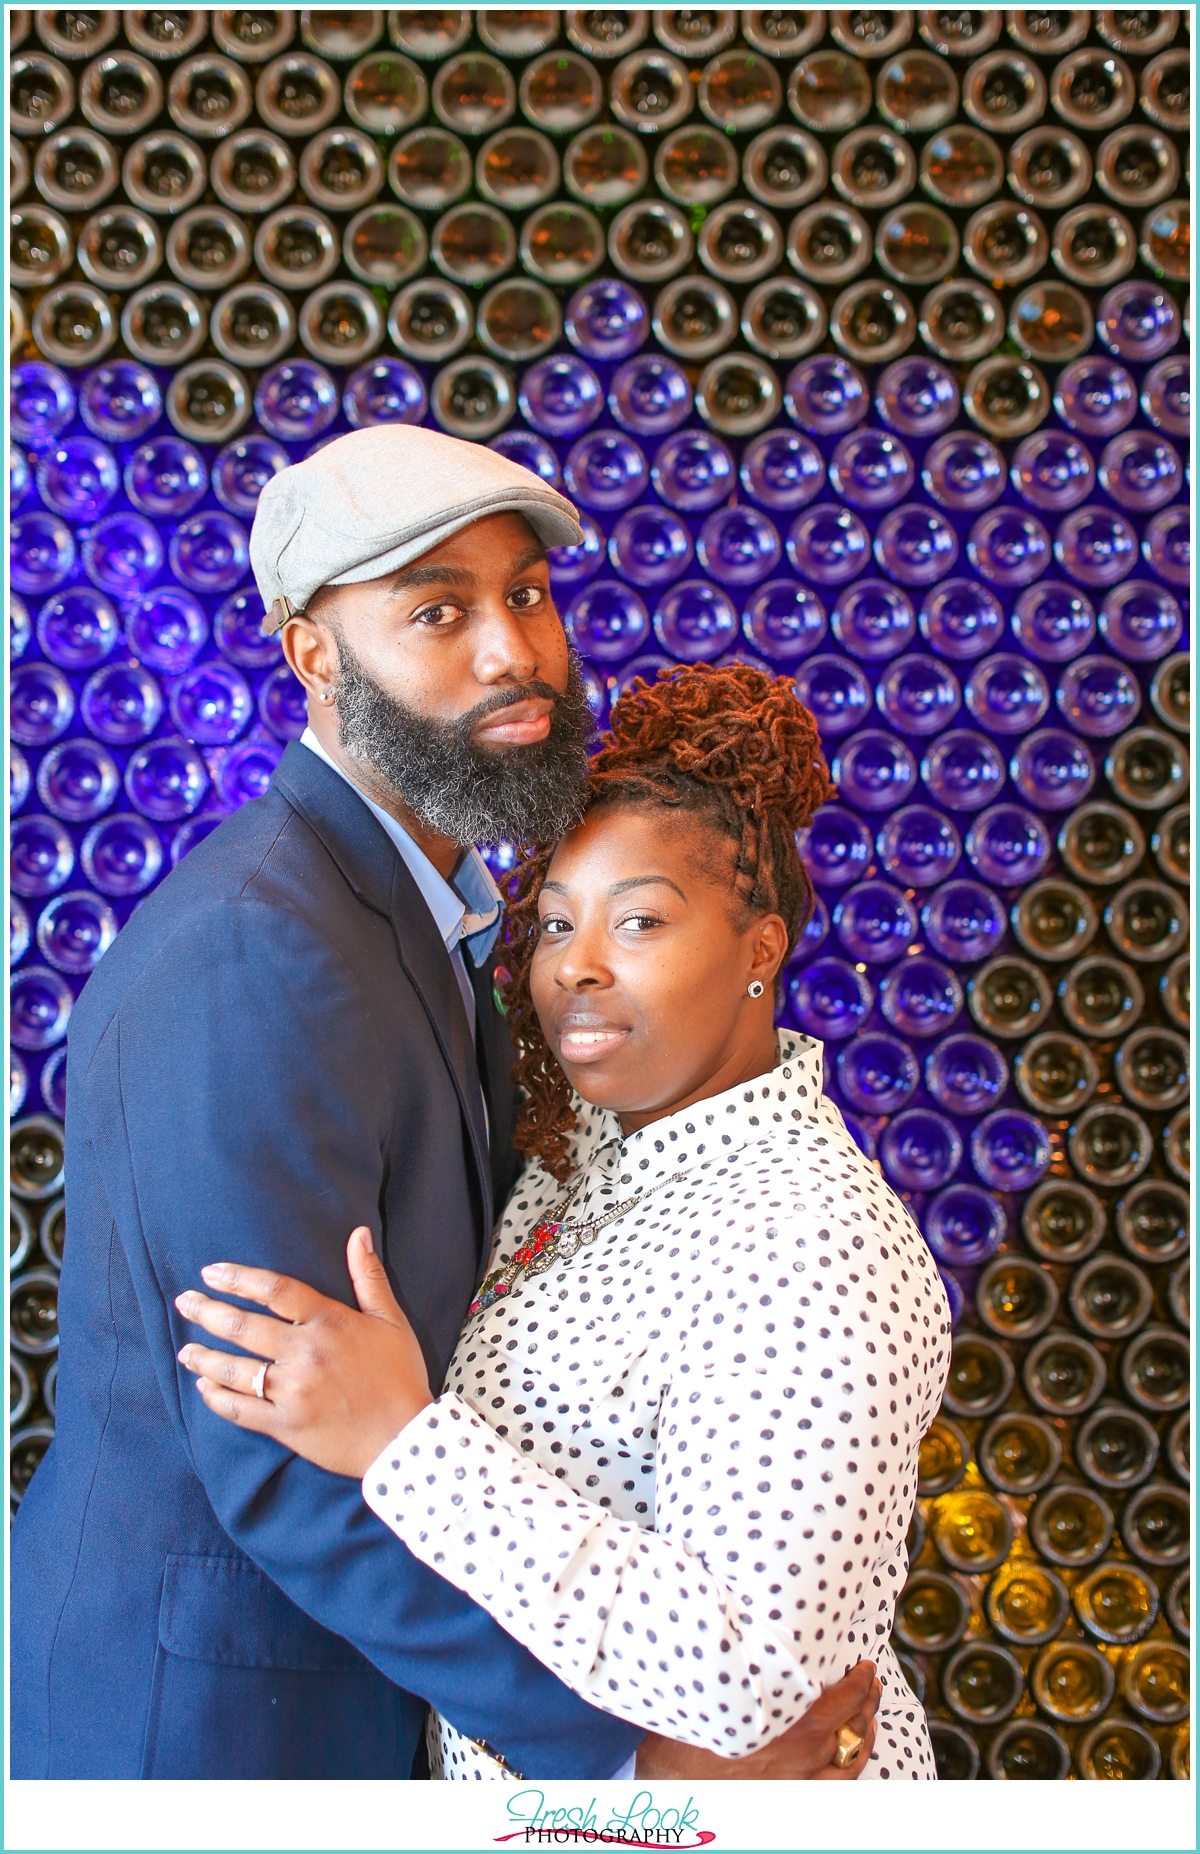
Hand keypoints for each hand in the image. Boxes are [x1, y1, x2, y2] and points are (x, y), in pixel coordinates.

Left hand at [176, 1230, 432, 1477]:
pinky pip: (240, 1409)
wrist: (404, 1438)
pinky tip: (203, 1387)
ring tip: (185, 1349)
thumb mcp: (391, 1320)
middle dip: (207, 1312)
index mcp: (329, 1323)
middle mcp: (305, 1353)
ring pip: (234, 1369)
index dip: (238, 1278)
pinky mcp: (285, 1425)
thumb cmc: (399, 1376)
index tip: (211, 1272)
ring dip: (204, 1357)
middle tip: (184, 1302)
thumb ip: (369, 1276)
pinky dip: (216, 1398)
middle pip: (243, 1326)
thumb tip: (359, 1233)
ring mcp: (292, 1391)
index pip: (274, 1291)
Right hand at [634, 1661, 879, 1781]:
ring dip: (866, 1730)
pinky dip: (853, 1763)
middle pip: (852, 1723)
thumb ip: (747, 1659)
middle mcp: (803, 1748)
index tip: (866, 1666)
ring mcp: (800, 1776)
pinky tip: (856, 1752)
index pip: (844, 1697)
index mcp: (791, 1714)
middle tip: (873, 1682)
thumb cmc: (691, 1725)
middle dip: (867, 1700)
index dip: (861, 1680)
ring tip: (872, 1713)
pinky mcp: (791, 1794)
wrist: (672, 1778)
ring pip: (851, 1754)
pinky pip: (837, 1783)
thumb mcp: (720, 1680)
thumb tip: (755, 1626)